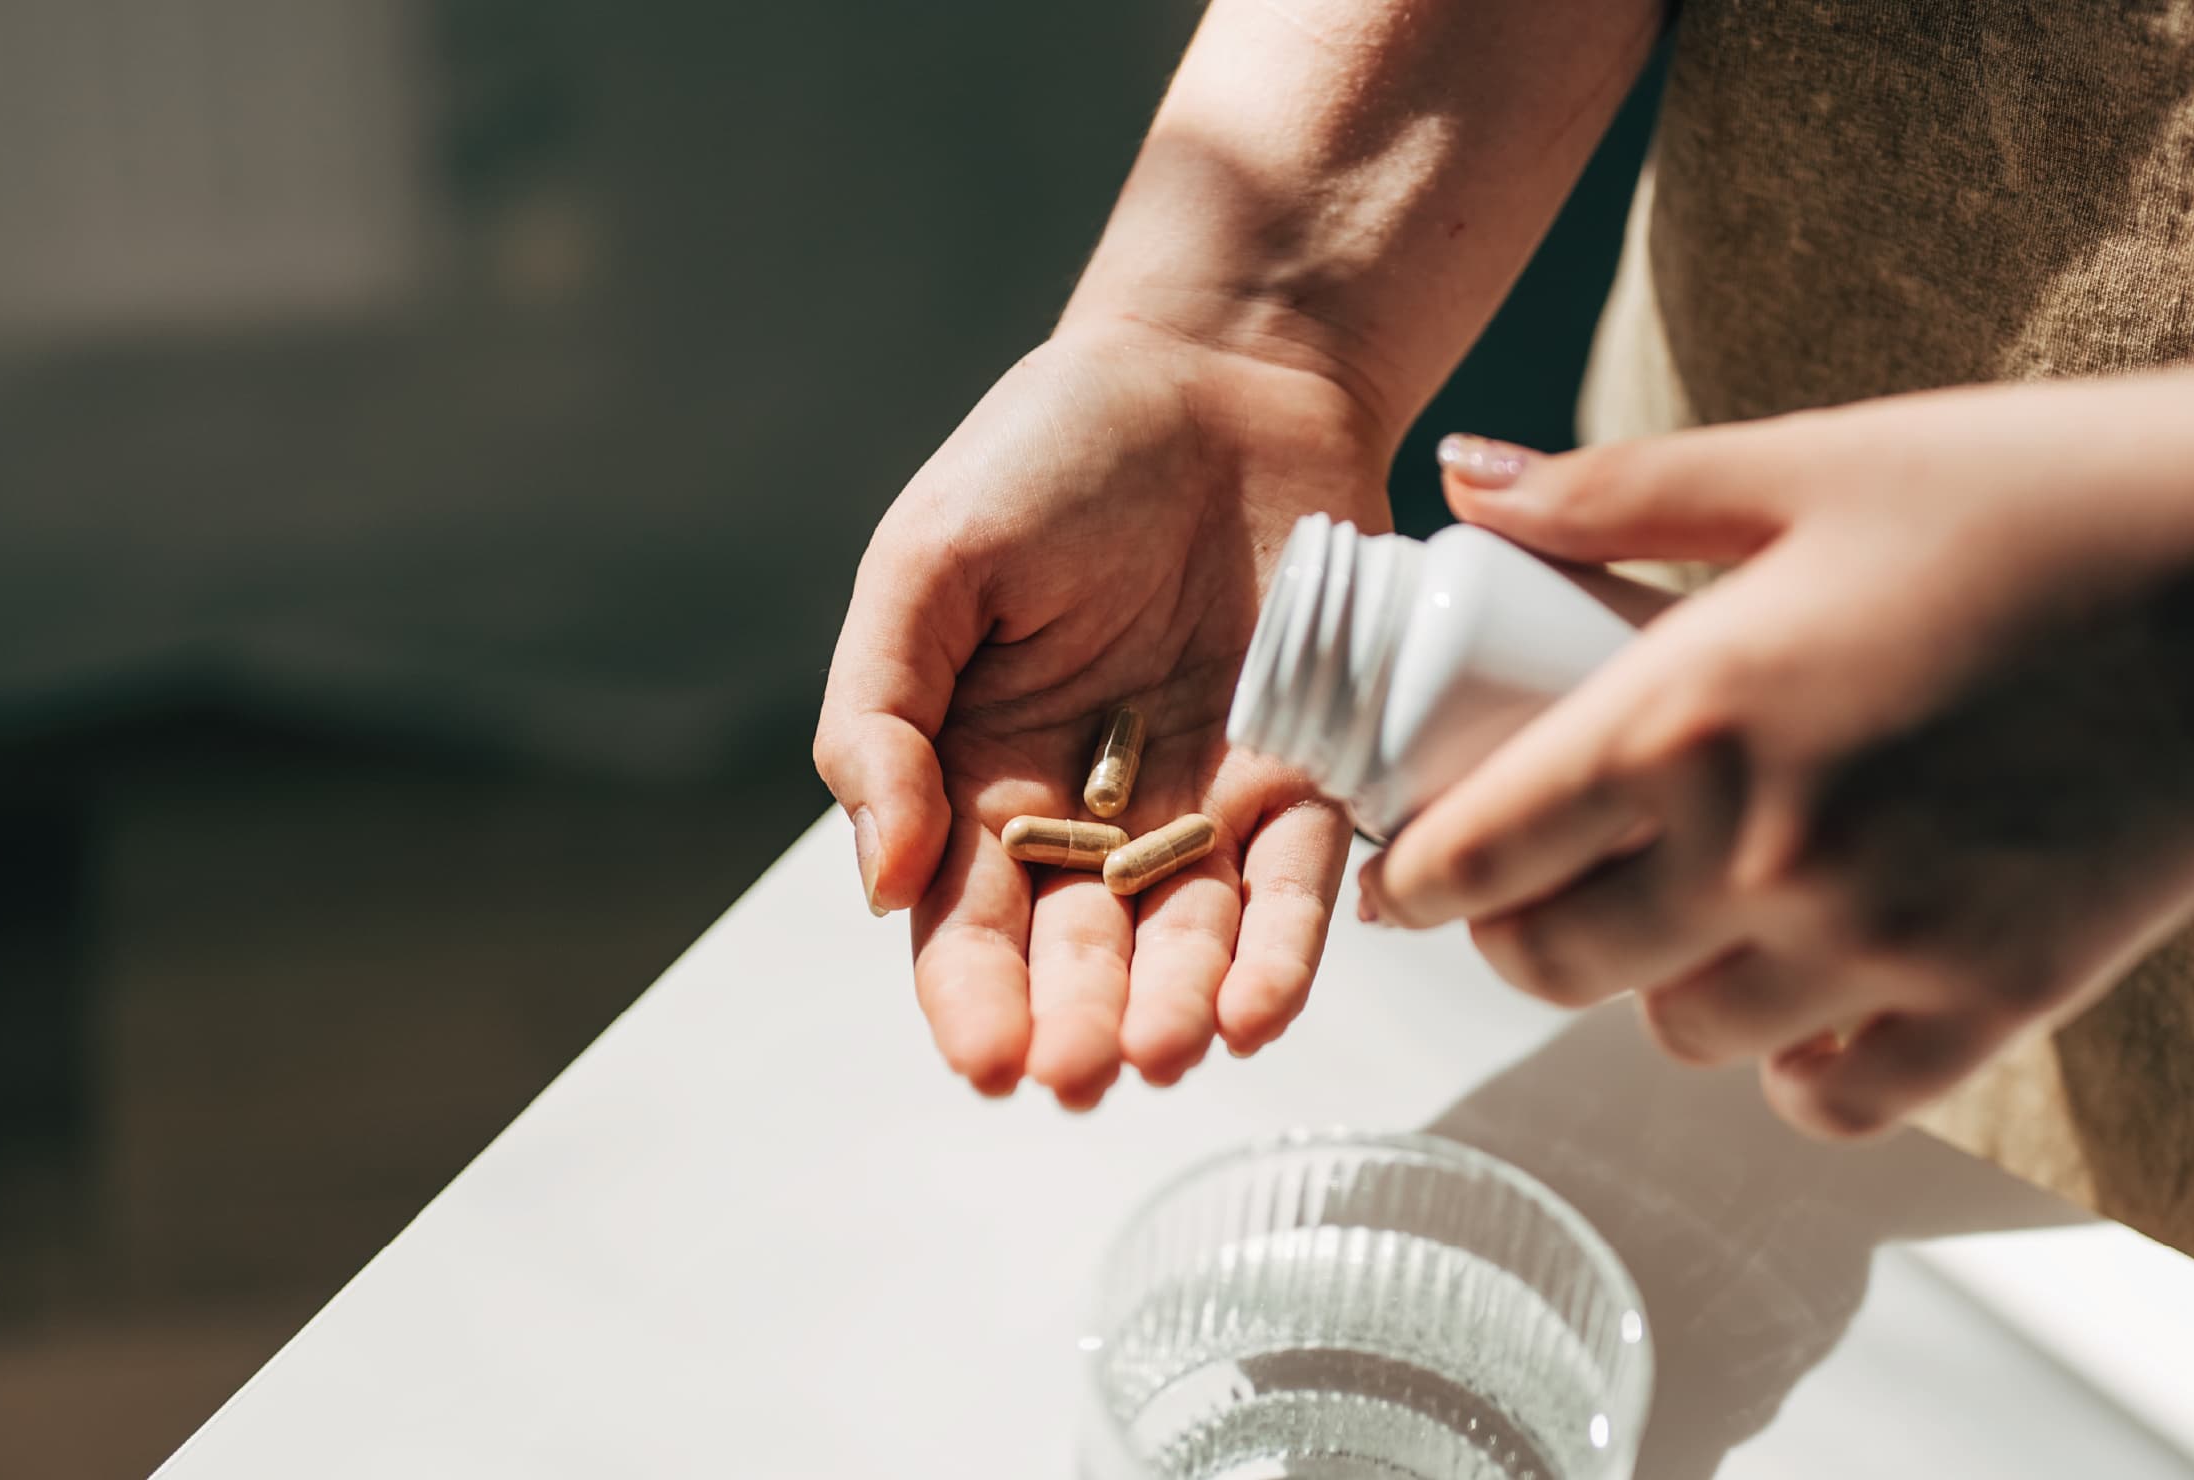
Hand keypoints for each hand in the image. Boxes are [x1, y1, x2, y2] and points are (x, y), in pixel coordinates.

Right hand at [816, 323, 1390, 1106]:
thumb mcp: (926, 564)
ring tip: (1176, 1052)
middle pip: (1084, 951)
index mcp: (982, 777)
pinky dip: (1287, 947)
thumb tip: (881, 880)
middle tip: (1084, 1076)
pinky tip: (1265, 1009)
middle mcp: (1096, 814)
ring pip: (1195, 936)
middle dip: (1083, 1022)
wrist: (1219, 364)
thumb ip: (880, 718)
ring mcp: (1209, 800)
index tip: (986, 1062)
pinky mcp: (1314, 770)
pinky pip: (1304, 879)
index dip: (973, 998)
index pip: (968, 923)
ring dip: (1185, 1004)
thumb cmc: (1048, 453)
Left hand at [1363, 364, 2193, 1136]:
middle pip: (1559, 965)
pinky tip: (1809, 982)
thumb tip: (1462, 482)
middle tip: (1538, 885)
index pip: (1483, 849)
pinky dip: (1795, 1058)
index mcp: (1694, 711)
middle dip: (1520, 933)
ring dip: (1659, 983)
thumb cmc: (2043, 493)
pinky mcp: (1994, 1004)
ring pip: (1683, 1034)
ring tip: (1690, 907)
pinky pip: (1828, 1095)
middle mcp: (1767, 853)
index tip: (1411, 872)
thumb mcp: (1810, 461)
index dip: (1420, 874)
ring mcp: (1881, 946)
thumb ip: (1614, 493)